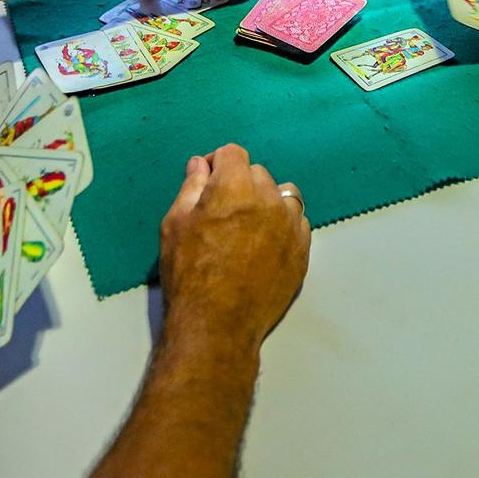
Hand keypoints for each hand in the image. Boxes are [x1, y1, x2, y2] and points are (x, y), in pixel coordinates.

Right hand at [159, 145, 309, 348]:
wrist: (217, 324)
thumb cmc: (188, 273)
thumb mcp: (175, 224)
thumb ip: (191, 187)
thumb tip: (200, 164)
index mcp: (236, 186)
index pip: (233, 153)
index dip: (217, 163)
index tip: (207, 181)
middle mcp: (270, 199)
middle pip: (258, 173)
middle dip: (240, 183)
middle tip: (222, 212)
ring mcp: (291, 225)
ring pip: (283, 196)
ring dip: (266, 202)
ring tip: (248, 227)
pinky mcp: (303, 250)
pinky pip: (297, 223)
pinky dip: (283, 225)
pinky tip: (264, 245)